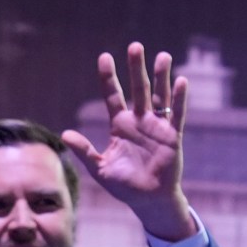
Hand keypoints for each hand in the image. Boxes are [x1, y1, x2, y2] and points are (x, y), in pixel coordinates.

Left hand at [63, 42, 196, 241]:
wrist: (148, 200)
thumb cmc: (123, 185)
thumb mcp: (100, 168)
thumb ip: (84, 151)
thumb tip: (65, 134)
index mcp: (120, 125)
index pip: (112, 95)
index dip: (108, 77)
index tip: (104, 57)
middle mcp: (139, 121)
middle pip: (138, 89)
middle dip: (136, 68)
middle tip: (135, 46)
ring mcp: (157, 127)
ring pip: (160, 97)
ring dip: (161, 77)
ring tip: (163, 57)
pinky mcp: (172, 136)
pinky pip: (177, 115)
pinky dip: (180, 99)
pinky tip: (182, 82)